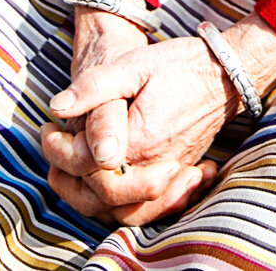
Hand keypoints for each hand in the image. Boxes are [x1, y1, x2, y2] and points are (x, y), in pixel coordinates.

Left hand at [42, 3, 166, 222]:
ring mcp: (170, 176)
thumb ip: (95, 86)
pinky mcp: (179, 176)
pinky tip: (108, 182)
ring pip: (126, 213)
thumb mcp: (134, 63)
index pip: (90, 170)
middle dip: (71, 181)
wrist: (226, 72)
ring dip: (94, 199)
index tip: (48, 128)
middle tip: (56, 149)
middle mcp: (157, 167)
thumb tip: (57, 107)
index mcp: (140, 142)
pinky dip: (126, 205)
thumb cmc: (180, 64)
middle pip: (104, 201)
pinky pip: (149, 208)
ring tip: (73, 171)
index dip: (61, 153)